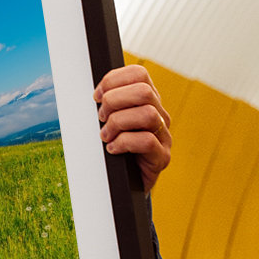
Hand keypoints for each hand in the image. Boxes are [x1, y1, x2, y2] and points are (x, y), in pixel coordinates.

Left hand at [94, 64, 171, 192]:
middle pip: (144, 91)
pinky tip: (113, 149)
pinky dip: (123, 143)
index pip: (138, 74)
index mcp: (148, 101)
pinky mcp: (162, 157)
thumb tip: (93, 94)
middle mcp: (160, 115)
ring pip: (147, 114)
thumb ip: (106, 105)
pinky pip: (147, 141)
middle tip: (101, 118)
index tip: (96, 96)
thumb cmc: (114, 148)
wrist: (124, 184)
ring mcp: (164, 136)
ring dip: (118, 123)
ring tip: (105, 136)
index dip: (113, 80)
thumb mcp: (108, 121)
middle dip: (114, 101)